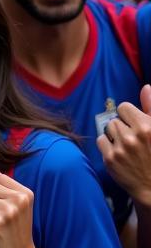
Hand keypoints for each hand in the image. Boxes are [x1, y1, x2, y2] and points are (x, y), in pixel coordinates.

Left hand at [98, 85, 150, 207]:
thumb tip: (146, 88)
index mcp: (148, 126)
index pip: (124, 107)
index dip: (129, 115)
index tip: (135, 124)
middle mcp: (134, 137)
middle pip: (114, 119)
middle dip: (122, 127)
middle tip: (133, 139)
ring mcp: (121, 149)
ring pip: (108, 129)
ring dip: (115, 136)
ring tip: (128, 146)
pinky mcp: (110, 160)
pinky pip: (101, 141)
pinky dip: (108, 145)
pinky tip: (120, 153)